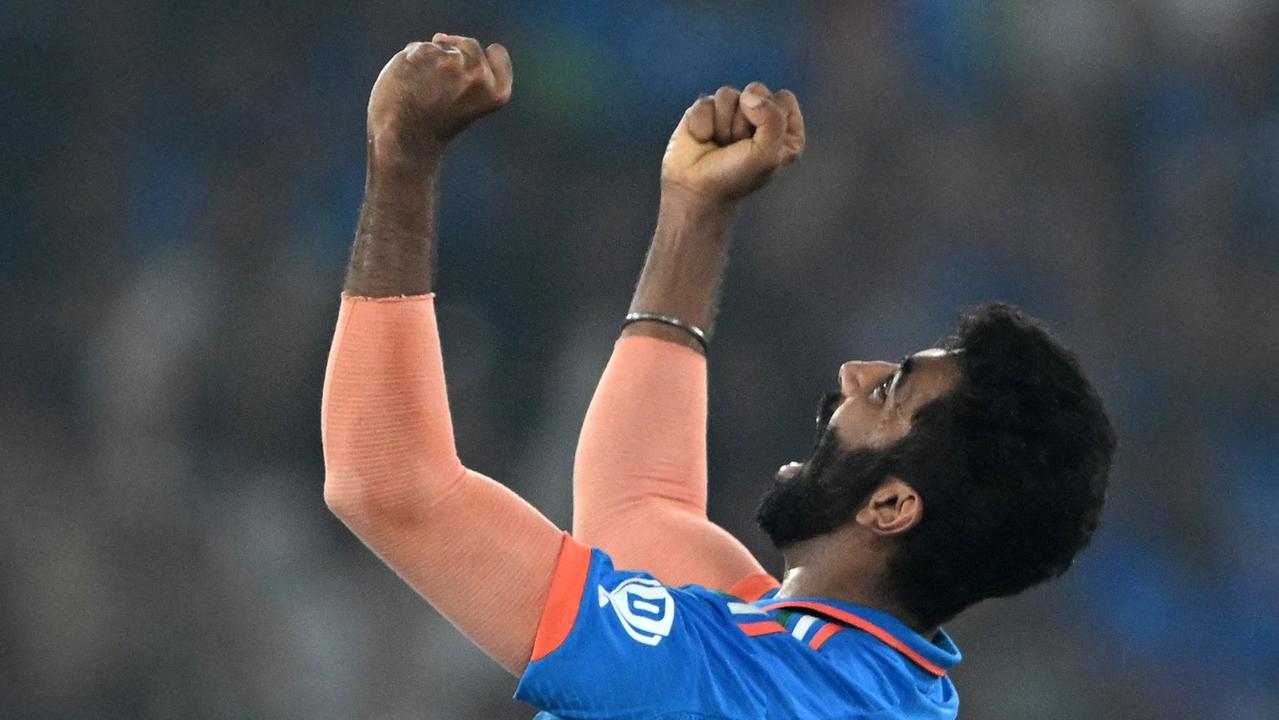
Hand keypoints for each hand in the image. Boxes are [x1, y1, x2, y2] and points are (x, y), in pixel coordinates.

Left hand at [366, 33, 512, 171]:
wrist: (405, 140)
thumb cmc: (433, 126)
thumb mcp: (467, 103)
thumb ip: (470, 75)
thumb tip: (442, 37)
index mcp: (496, 91)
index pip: (497, 53)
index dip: (482, 58)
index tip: (466, 74)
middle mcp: (479, 73)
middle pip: (469, 45)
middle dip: (453, 57)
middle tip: (437, 89)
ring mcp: (452, 61)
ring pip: (440, 46)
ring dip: (428, 62)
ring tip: (419, 91)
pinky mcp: (425, 53)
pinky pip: (417, 48)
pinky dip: (409, 63)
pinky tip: (405, 84)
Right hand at [661, 82, 804, 206]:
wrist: (695, 189)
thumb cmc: (735, 176)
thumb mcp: (767, 153)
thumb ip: (772, 117)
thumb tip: (748, 94)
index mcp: (784, 129)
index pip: (784, 99)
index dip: (769, 118)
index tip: (759, 144)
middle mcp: (759, 116)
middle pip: (756, 92)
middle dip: (743, 121)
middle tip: (737, 146)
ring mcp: (731, 111)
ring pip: (728, 95)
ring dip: (722, 125)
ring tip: (719, 144)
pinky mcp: (706, 110)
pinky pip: (705, 102)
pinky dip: (702, 125)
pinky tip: (702, 140)